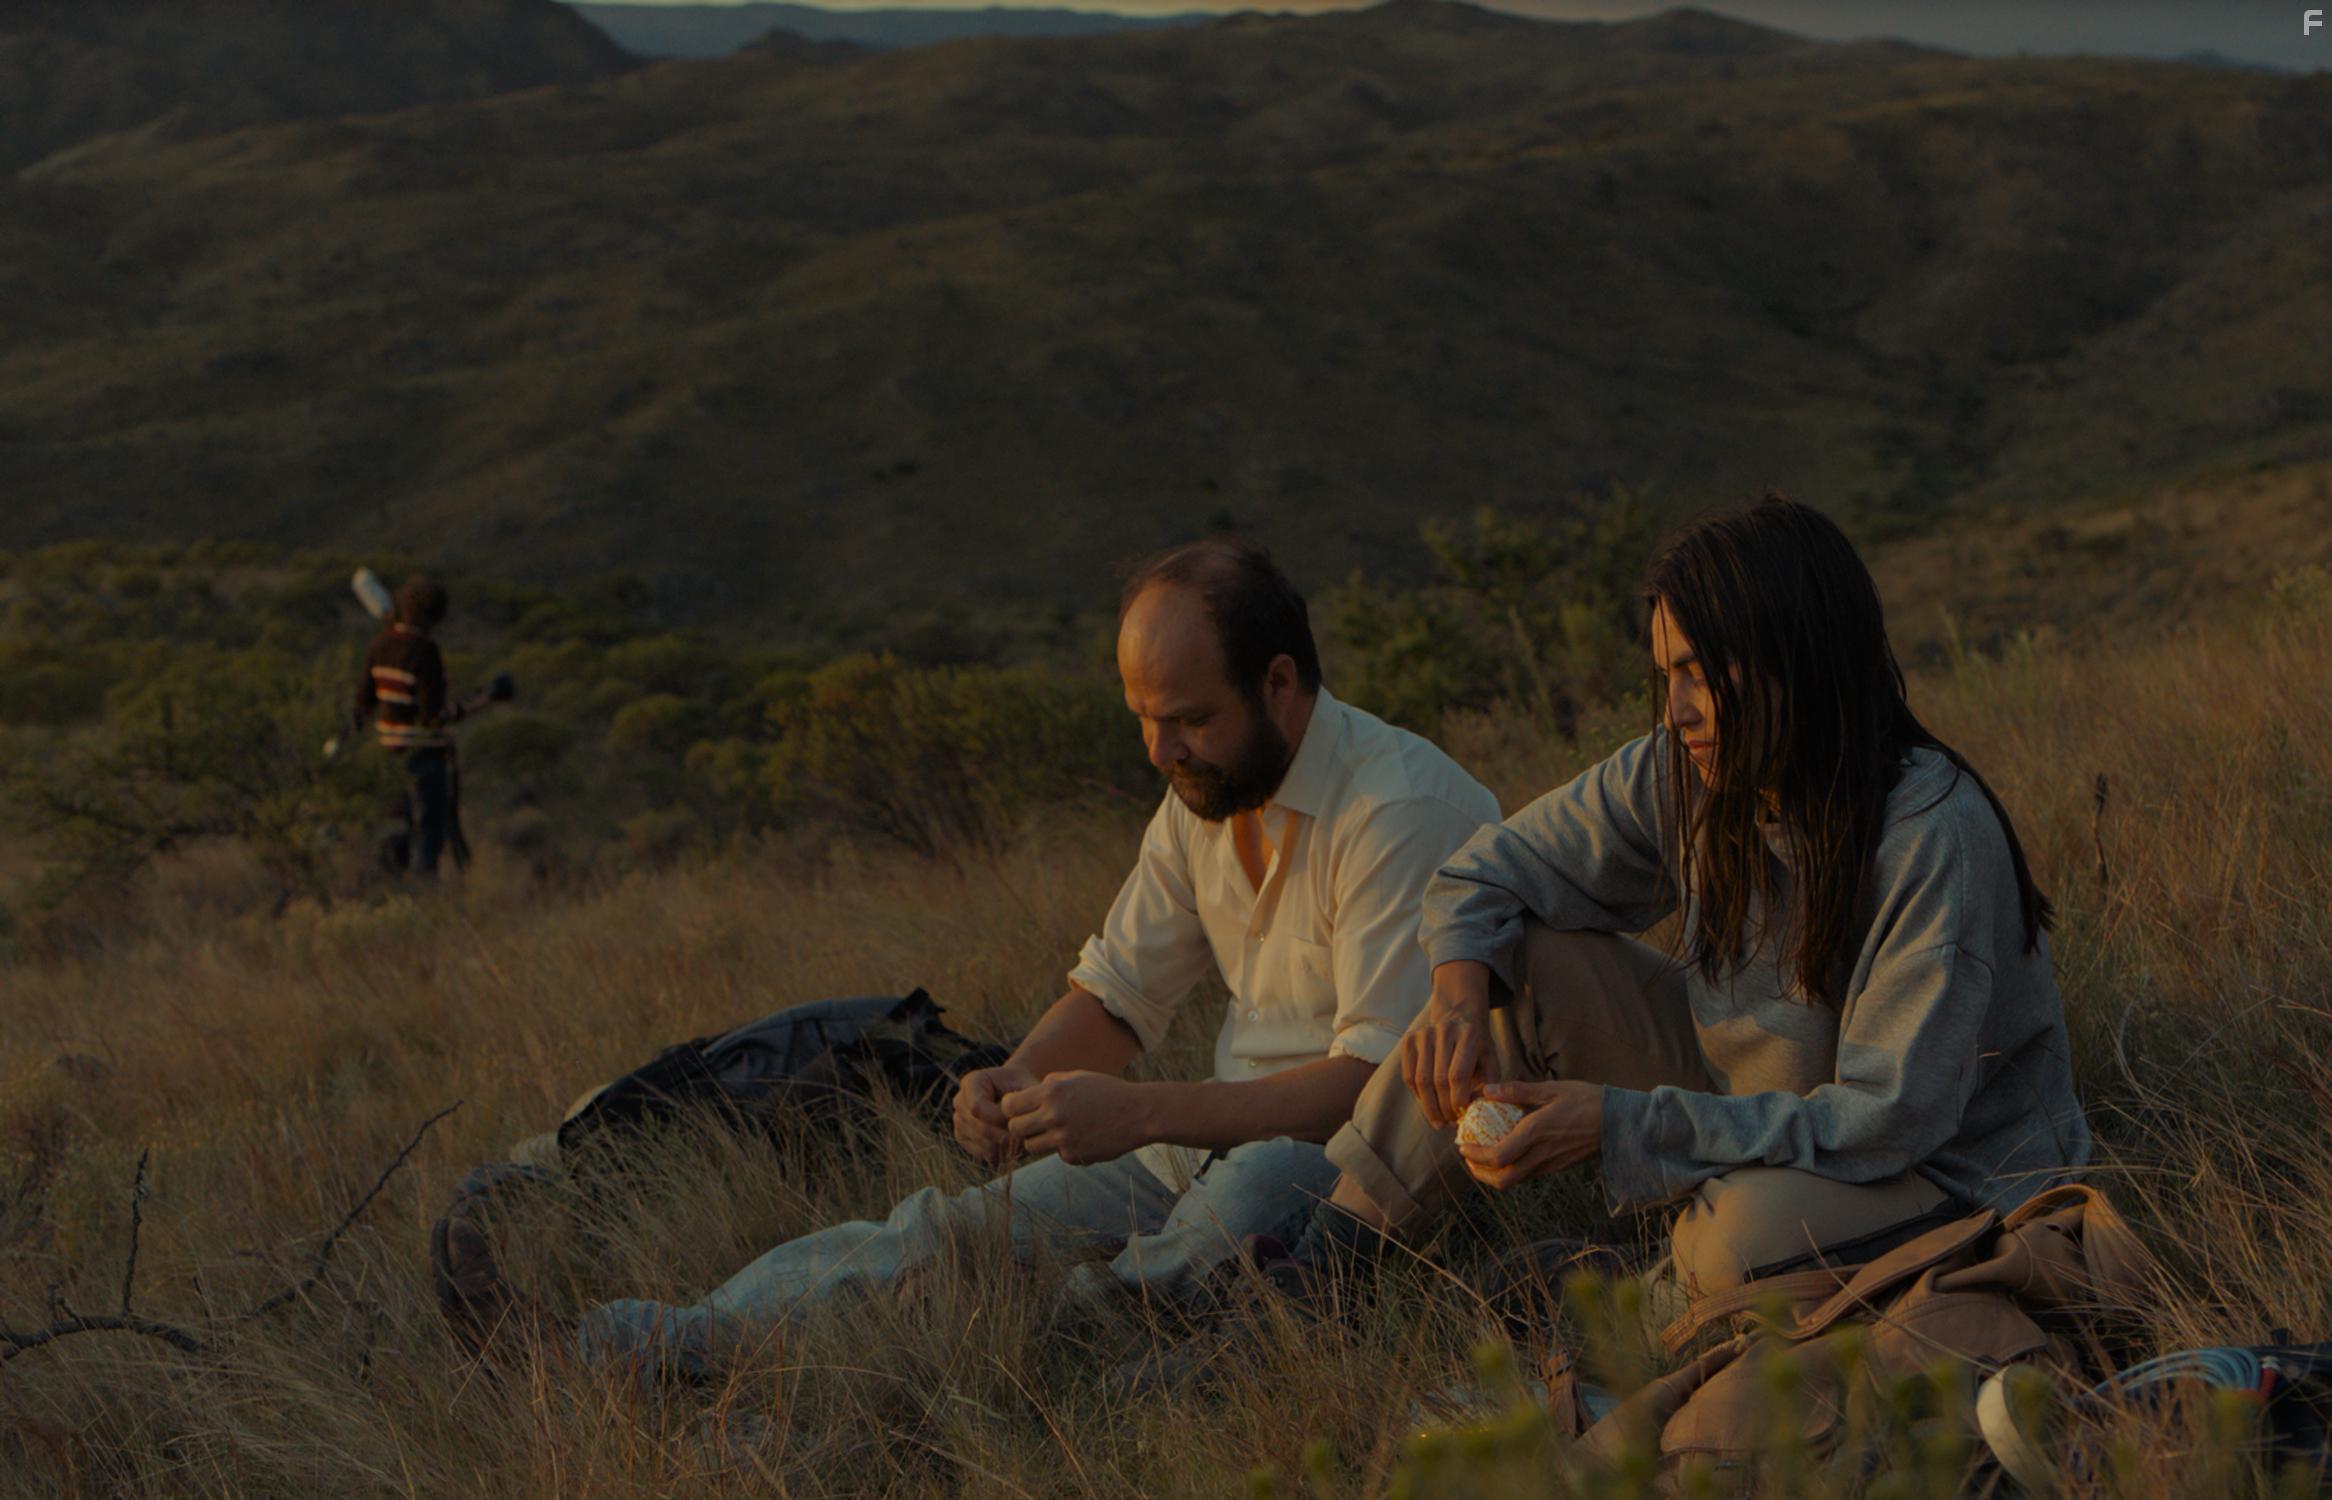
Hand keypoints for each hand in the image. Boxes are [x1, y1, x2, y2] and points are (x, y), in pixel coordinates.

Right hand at [953, 1062, 1036, 1163]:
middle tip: (1027, 1136)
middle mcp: (960, 1101)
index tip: (1020, 1121)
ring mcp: (959, 1121)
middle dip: (1006, 1135)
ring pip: (982, 1143)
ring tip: (1024, 1140)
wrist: (1016, 1091)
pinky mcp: (964, 1138)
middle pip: (980, 1128)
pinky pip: (982, 1153)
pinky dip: (1001, 1153)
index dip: (998, 1118)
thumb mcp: (1028, 1086)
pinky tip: (1015, 1145)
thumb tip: (1015, 1119)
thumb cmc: (1024, 1086)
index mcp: (972, 1082)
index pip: (977, 1107)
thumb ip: (1025, 1099)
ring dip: (1006, 1146)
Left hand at [1000, 1071, 1149, 1165]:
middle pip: (1015, 1129)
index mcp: (1051, 1092)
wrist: (1139, 1113)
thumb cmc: (1108, 1091)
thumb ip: (1050, 1083)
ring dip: (1040, 1139)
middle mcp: (1054, 1115)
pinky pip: (1057, 1154)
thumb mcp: (1078, 1077)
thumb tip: (1028, 1093)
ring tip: (1058, 1130)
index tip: (1019, 1109)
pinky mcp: (1074, 1155)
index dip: (1011, 1108)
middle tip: (1034, 1123)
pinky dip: (1066, 1148)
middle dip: (1021, 1126)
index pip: (1009, 1106)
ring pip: (1031, 1146)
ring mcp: (1063, 1138)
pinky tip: (1083, 1138)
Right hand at [1400, 963, 1493, 1129]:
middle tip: (1450, 1124)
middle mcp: (1444, 1030)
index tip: (1463, 1117)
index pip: (1458, 1075)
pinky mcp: (1409, 1040)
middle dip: (1444, 1108)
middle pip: (1438, 1080)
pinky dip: (1418, 1096)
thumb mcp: (1491, 1062)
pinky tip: (1429, 1106)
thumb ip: (1488, 1086)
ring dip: (1429, 1107)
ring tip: (1440, 1121)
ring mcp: (1423, 1033)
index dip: (1458, 1101)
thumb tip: (1475, 1109)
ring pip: (1421, 1081)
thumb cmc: (1478, 1047)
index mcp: (1469, 1034)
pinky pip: (1408, 1076)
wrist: (1459, 1016)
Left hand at [1457, 1079, 1604, 1190]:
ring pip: (1515, 1181)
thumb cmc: (1587, 1100)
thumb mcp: (1552, 1089)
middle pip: (1503, 1179)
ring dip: (1493, 1175)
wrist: (1620, 1123)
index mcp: (1537, 1133)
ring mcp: (1551, 1165)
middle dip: (1480, 1173)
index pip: (1498, 1156)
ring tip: (1482, 1157)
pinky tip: (1507, 1154)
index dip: (1475, 1156)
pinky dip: (1510, 1171)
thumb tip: (1487, 1089)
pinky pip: (1528, 1176)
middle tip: (1468, 1158)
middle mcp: (1542, 1155)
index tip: (1462, 1146)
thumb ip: (1518, 1091)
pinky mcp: (1557, 1168)